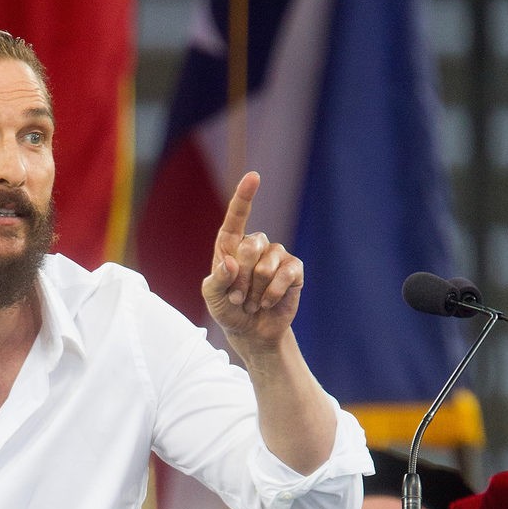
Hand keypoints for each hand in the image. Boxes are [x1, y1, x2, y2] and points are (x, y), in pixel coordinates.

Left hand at [201, 171, 302, 346]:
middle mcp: (255, 244)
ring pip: (266, 265)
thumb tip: (230, 263)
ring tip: (251, 303)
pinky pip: (284, 275)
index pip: (237, 216)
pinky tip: (266, 303)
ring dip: (254, 291)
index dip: (245, 196)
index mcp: (231, 244)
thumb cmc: (228, 310)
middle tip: (237, 298)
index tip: (253, 176)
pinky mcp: (294, 270)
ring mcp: (276, 255)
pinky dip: (271, 294)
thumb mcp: (212, 298)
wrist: (251, 332)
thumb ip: (216, 280)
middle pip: (250, 246)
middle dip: (240, 279)